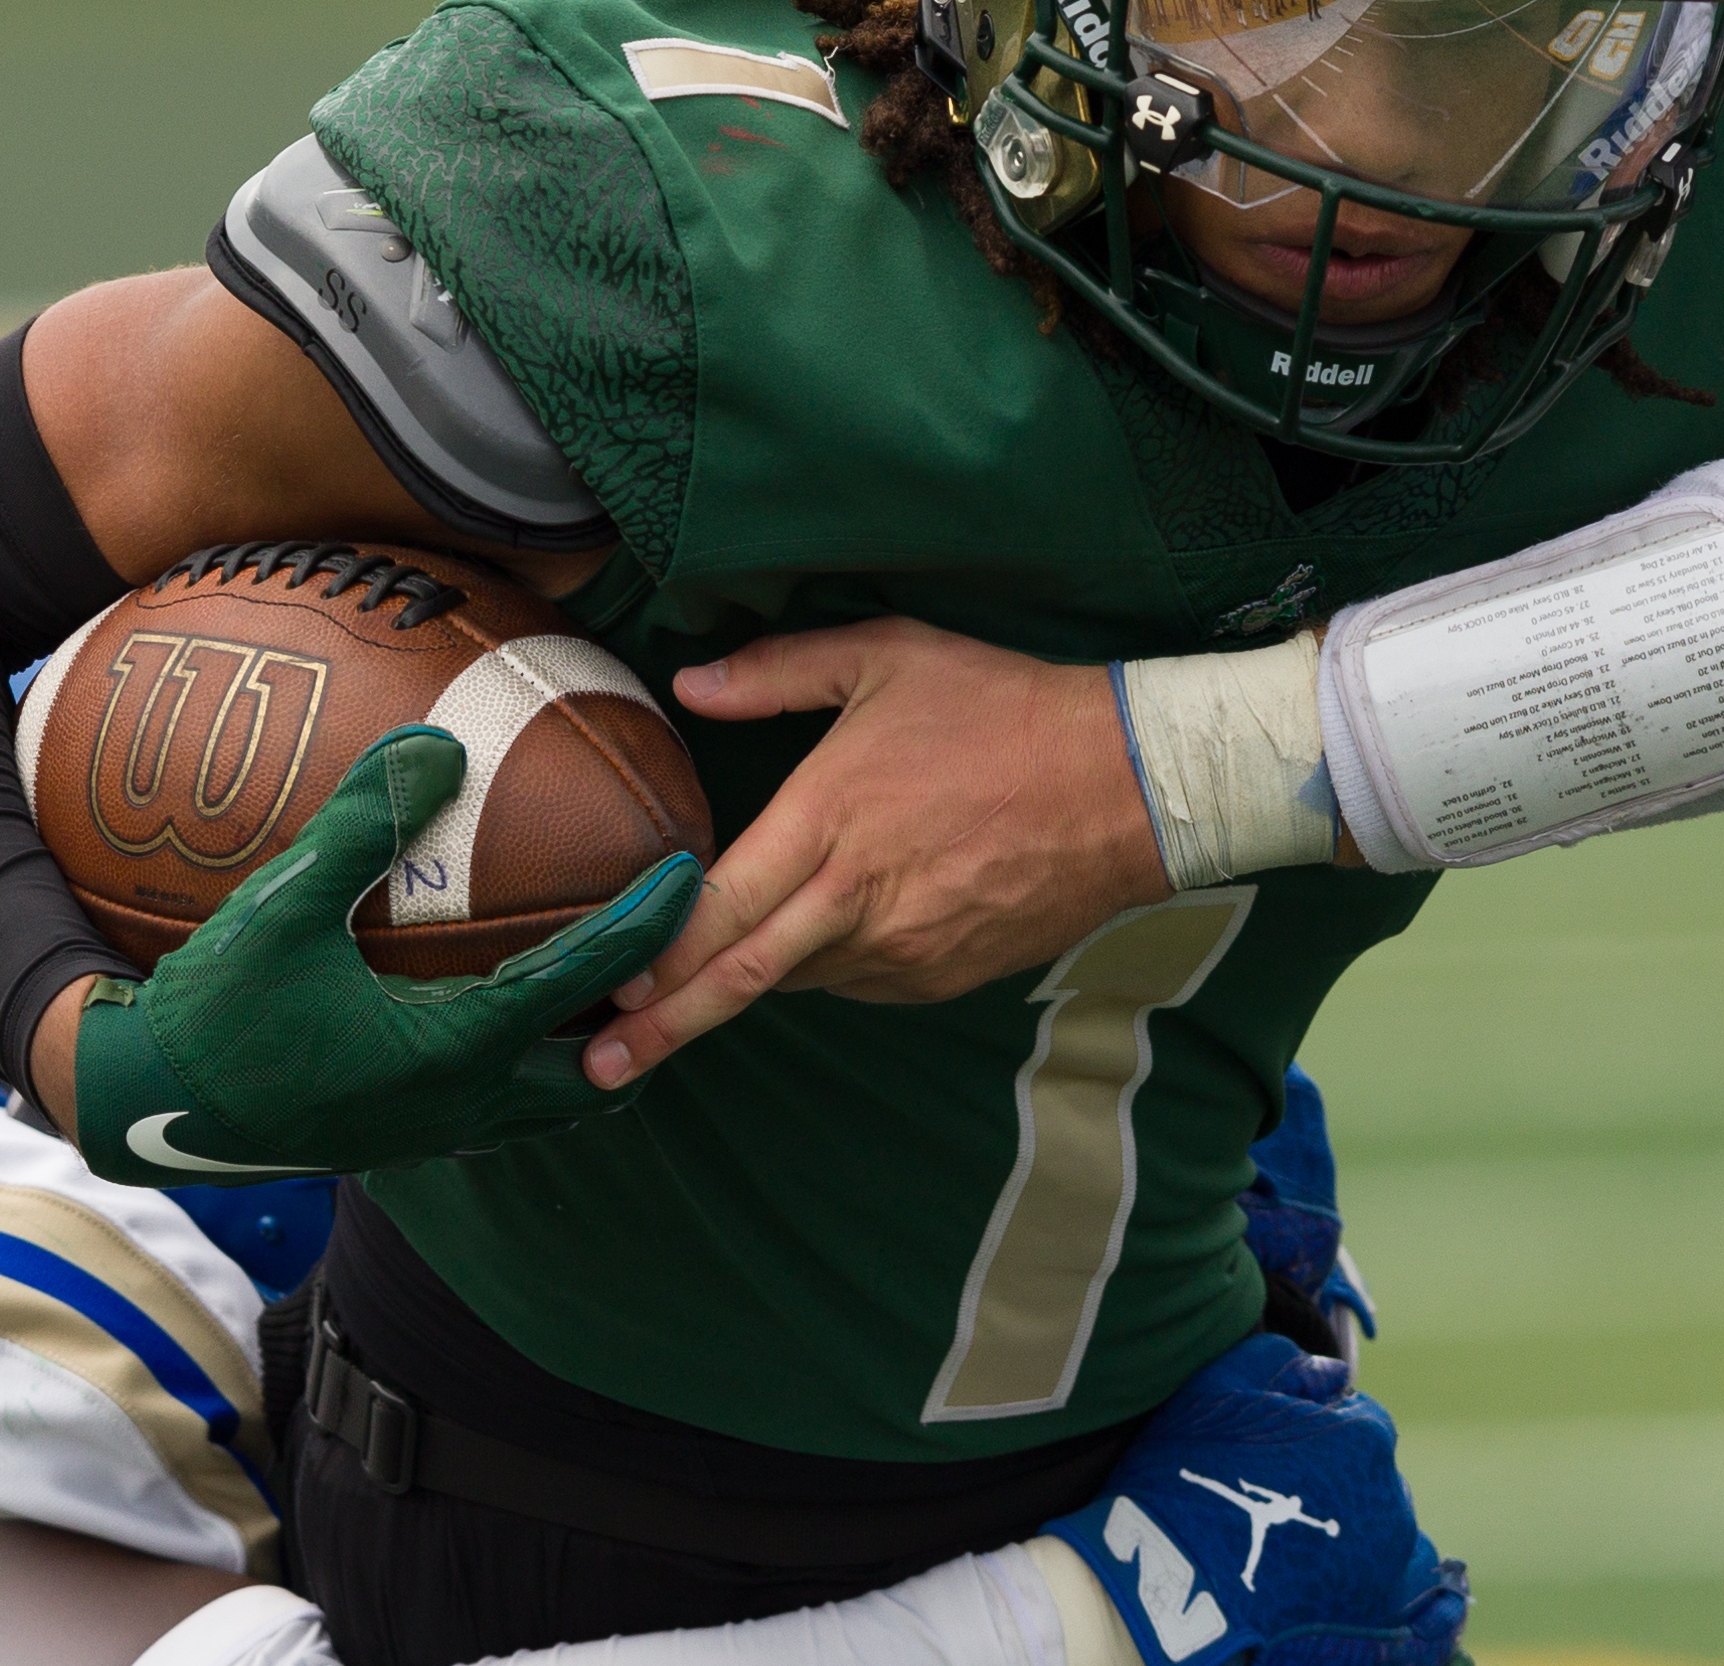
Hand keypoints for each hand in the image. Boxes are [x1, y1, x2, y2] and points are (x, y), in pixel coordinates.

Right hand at [64, 727, 700, 1183]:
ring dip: (589, 1051)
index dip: (648, 923)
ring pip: (547, 1105)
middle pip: (596, 1073)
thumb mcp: (279, 907)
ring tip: (608, 986)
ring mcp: (430, 1134)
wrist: (138, 1110)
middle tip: (670, 950)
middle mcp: (458, 1106)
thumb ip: (361, 824)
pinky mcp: (397, 1138)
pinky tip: (504, 1012)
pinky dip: (529, 1066)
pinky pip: (496, 1109)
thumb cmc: (210, 1014)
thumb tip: (439, 743)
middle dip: (645, 1018)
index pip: (584, 980)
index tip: (695, 870)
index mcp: (451, 1051)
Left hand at [582, 617, 1168, 1086]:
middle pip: (739, 979)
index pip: (719, 909)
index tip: (602, 983)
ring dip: (751, 980)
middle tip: (595, 1065)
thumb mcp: (888, 658)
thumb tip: (693, 684)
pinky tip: (829, 931)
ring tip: (701, 987)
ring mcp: (903, 950)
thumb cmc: (1003, 710)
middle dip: (661, 1028)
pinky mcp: (943, 976)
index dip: (656, 952)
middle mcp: (856, 902)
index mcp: (829, 823)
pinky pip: (859, 981)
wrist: (1127, 787)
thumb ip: (781, 671)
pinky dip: (828, 964)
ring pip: (798, 980)